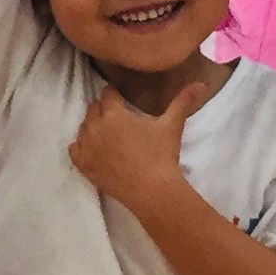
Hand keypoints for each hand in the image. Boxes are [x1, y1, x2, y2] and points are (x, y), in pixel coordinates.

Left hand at [68, 78, 208, 214]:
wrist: (152, 191)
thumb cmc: (162, 155)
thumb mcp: (172, 125)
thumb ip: (183, 101)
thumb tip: (202, 83)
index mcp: (114, 113)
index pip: (108, 94)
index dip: (114, 94)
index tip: (121, 98)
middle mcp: (95, 126)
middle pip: (93, 108)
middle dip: (103, 109)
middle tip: (117, 118)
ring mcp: (87, 147)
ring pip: (83, 127)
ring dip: (92, 126)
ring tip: (107, 134)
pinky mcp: (83, 165)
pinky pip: (73, 149)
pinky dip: (80, 146)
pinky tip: (92, 149)